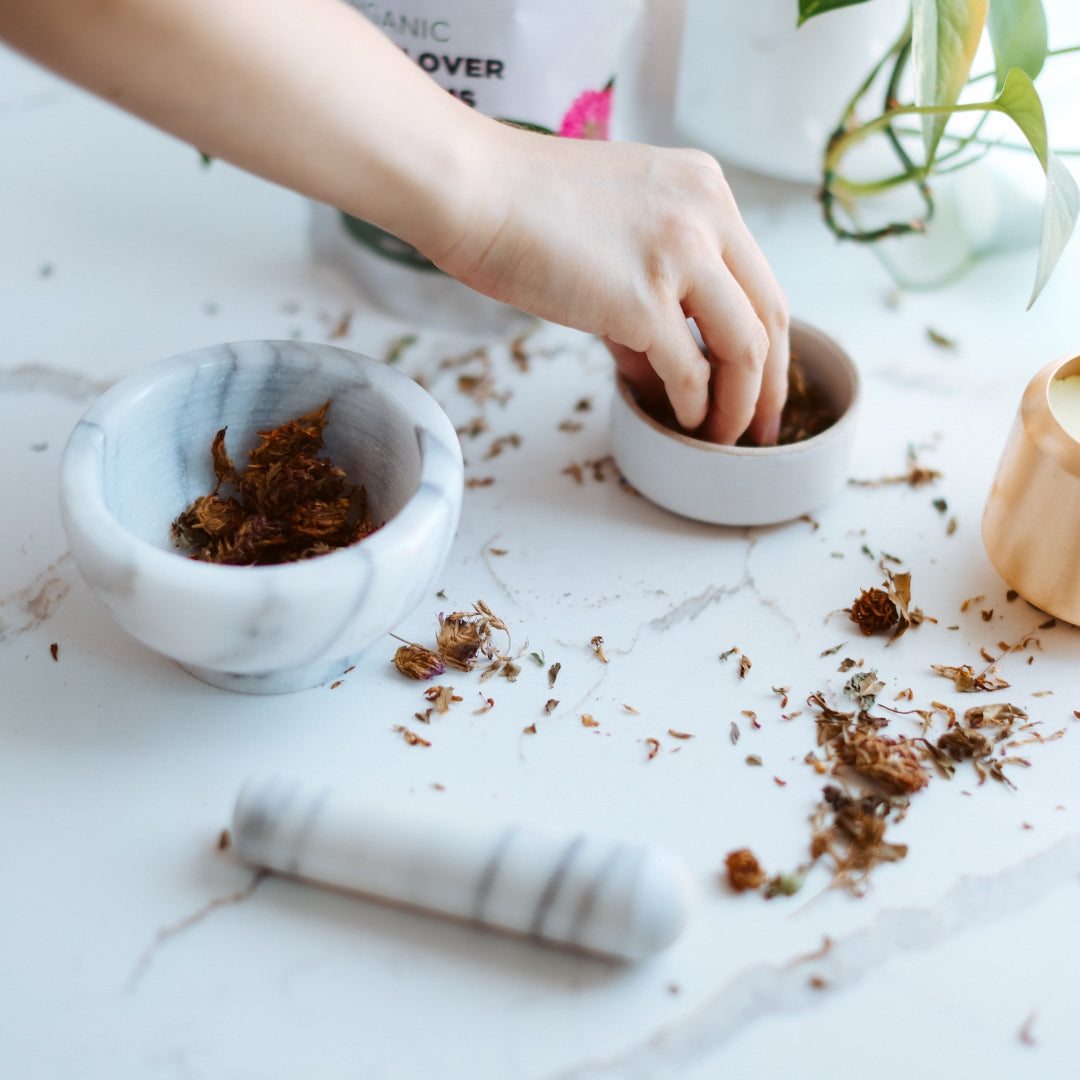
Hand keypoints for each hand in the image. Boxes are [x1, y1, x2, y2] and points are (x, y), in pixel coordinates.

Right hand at [432, 127, 789, 445]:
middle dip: (772, 382)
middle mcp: (708, 214)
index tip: (761, 381)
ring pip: (745, 347)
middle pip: (771, 314)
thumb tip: (661, 368)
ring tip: (722, 437)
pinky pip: (690, 371)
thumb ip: (653, 290)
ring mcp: (680, 255)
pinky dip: (694, 406)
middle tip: (764, 426)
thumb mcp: (617, 228)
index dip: (769, 340)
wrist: (473, 189)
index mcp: (706, 188)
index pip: (758, 277)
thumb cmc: (523, 206)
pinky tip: (684, 423)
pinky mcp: (643, 300)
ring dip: (739, 404)